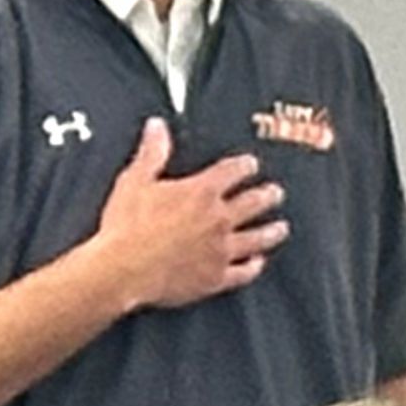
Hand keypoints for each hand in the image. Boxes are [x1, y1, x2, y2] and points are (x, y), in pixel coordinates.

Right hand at [91, 116, 282, 311]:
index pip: (232, 172)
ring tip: (281, 228)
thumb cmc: (126, 226)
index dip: (245, 166)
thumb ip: (152, 153)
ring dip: (271, 232)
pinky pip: (243, 273)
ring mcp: (220, 251)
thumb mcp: (136, 180)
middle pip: (253, 204)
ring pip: (256, 239)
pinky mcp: (215, 278)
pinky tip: (258, 263)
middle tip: (277, 193)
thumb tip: (157, 126)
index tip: (252, 164)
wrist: (124, 269)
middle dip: (267, 196)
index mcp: (201, 192)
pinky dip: (253, 267)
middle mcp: (218, 220)